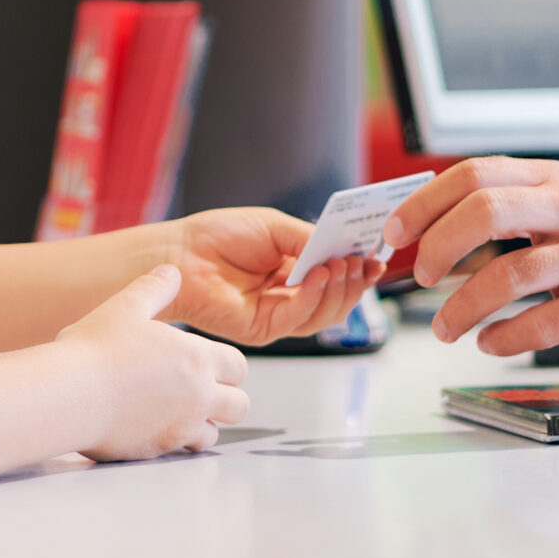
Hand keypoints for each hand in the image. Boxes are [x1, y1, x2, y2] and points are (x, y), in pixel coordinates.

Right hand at [57, 265, 250, 458]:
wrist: (72, 394)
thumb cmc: (96, 349)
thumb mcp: (125, 306)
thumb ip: (153, 289)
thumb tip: (170, 272)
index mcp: (197, 357)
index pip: (238, 366)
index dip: (227, 365)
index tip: (208, 363)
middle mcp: (198, 395)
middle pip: (239, 405)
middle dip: (226, 399)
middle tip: (200, 390)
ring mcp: (182, 426)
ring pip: (214, 434)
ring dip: (203, 424)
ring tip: (176, 411)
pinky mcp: (160, 449)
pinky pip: (183, 452)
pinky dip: (176, 442)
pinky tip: (153, 426)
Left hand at [161, 207, 382, 345]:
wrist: (180, 254)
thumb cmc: (219, 237)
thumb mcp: (274, 228)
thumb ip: (309, 240)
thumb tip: (343, 250)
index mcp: (294, 273)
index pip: (336, 278)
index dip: (359, 270)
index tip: (377, 256)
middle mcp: (289, 297)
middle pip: (336, 301)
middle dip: (354, 282)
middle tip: (362, 261)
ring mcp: (278, 316)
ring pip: (324, 314)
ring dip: (338, 290)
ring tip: (340, 264)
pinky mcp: (264, 329)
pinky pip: (298, 318)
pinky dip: (313, 297)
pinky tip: (316, 276)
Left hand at [379, 158, 558, 354]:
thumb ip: (518, 200)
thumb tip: (438, 221)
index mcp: (554, 178)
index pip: (474, 173)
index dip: (426, 202)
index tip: (396, 231)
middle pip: (485, 212)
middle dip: (439, 247)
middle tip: (418, 276)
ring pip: (510, 275)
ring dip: (463, 306)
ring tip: (446, 327)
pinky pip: (547, 322)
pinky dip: (507, 338)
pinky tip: (491, 345)